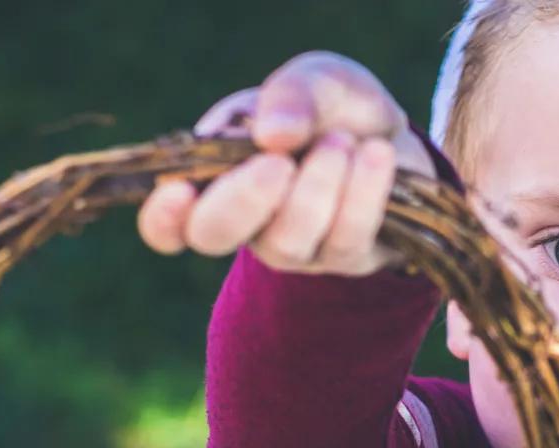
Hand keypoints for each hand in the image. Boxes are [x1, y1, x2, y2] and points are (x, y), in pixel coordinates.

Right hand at [137, 51, 438, 275]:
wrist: (396, 133)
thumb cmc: (334, 107)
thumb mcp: (314, 79)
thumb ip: (290, 95)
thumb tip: (273, 134)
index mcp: (213, 178)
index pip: (167, 224)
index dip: (162, 218)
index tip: (178, 190)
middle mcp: (245, 223)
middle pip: (214, 236)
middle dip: (243, 199)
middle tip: (279, 162)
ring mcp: (294, 248)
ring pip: (288, 238)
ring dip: (317, 184)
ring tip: (341, 140)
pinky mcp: (346, 258)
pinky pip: (347, 237)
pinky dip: (363, 191)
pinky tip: (377, 154)